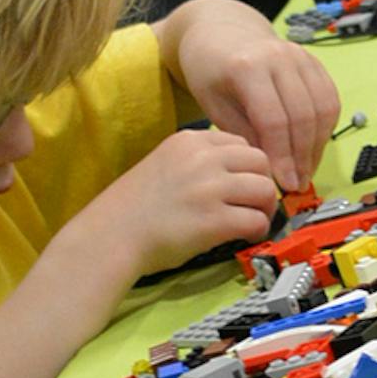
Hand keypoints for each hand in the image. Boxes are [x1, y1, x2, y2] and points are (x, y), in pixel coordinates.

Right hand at [111, 128, 283, 273]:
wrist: (111, 235)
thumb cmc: (132, 207)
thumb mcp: (164, 163)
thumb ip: (196, 161)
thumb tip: (234, 174)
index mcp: (189, 140)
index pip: (240, 142)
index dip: (247, 166)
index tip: (242, 184)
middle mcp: (203, 158)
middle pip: (260, 161)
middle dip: (263, 183)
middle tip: (254, 204)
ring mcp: (210, 188)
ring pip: (265, 190)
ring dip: (265, 208)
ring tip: (252, 221)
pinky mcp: (215, 220)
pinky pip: (256, 220)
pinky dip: (257, 230)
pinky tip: (245, 237)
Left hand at [158, 0, 339, 191]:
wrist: (221, 33)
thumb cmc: (212, 70)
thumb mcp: (214, 105)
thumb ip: (245, 135)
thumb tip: (274, 169)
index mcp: (247, 66)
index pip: (274, 120)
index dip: (282, 156)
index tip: (284, 183)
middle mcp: (279, 56)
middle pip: (304, 116)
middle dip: (303, 156)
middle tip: (297, 184)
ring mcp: (300, 56)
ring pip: (324, 108)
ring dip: (318, 146)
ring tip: (306, 170)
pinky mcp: (313, 61)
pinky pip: (330, 98)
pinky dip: (326, 127)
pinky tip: (313, 147)